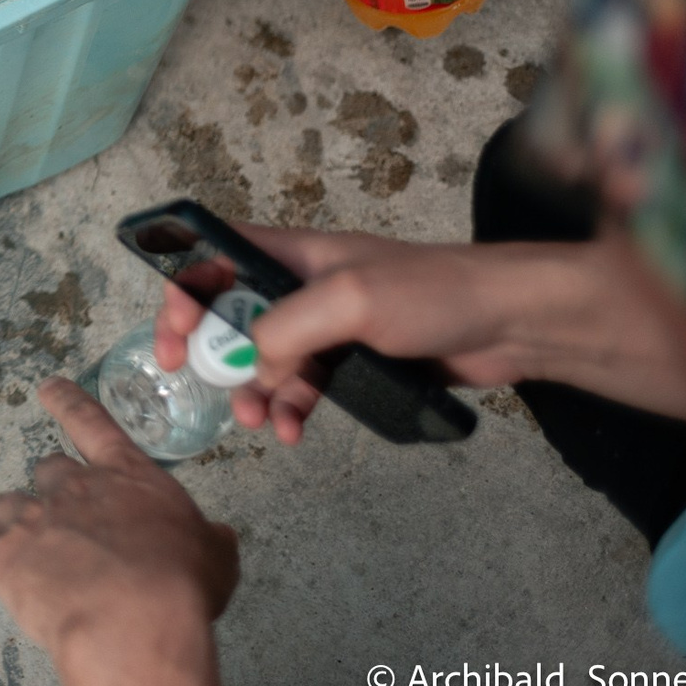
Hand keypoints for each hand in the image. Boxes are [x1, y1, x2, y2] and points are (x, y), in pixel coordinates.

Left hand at [0, 379, 234, 685]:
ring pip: (6, 505)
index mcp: (123, 476)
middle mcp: (71, 488)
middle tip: (66, 524)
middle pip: (46, 471)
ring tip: (26, 553)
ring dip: (13, 525)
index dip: (68, 402)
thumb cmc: (181, 586)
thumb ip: (209, 540)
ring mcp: (31, 520)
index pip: (90, 422)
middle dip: (52, 493)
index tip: (48, 387)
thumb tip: (218, 537)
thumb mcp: (214, 556)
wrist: (133, 622)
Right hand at [150, 224, 685, 442]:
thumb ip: (286, 327)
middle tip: (203, 388)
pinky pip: (305, 385)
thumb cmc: (435, 293)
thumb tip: (246, 363)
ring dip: (253, 391)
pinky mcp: (356, 359)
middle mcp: (304, 284)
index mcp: (295, 253)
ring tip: (259, 424)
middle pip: (232, 313)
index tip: (172, 337)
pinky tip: (294, 431)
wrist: (514, 324)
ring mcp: (330, 324)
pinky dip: (292, 408)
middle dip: (213, 353)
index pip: (214, 257)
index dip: (182, 290)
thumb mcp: (350, 299)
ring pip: (267, 358)